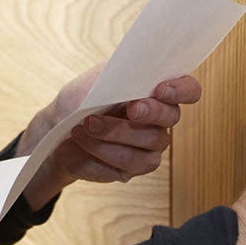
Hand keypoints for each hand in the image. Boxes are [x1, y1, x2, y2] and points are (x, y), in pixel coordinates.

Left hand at [17, 65, 202, 209]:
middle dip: (148, 112)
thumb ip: (118, 77)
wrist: (57, 129)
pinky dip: (99, 152)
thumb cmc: (79, 101)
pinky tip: (81, 142)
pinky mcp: (132, 169)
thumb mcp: (94, 80)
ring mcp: (149, 148)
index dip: (181, 90)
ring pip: (145, 145)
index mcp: (155, 93)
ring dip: (112, 135)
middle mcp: (160, 121)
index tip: (160, 89)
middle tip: (128, 109)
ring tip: (84, 126)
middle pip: (170, 118)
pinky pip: (124, 164)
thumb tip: (137, 75)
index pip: (188, 90)